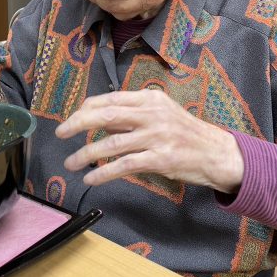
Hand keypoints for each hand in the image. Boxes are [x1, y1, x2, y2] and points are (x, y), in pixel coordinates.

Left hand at [55, 89, 243, 193]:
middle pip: (107, 115)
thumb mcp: (161, 113)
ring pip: (112, 143)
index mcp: (150, 99)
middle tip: (60, 132)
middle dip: (78, 123)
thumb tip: (101, 122)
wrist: (216, 152)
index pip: (111, 99)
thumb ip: (132, 115)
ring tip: (71, 162)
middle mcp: (152, 114)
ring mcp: (157, 137)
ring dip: (86, 153)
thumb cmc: (185, 132)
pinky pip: (124, 165)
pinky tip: (91, 178)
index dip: (87, 108)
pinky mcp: (160, 159)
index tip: (72, 118)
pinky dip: (104, 172)